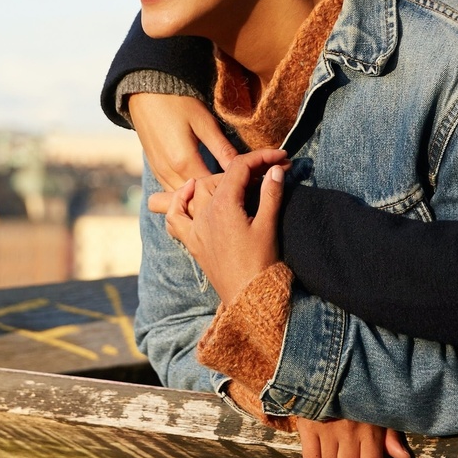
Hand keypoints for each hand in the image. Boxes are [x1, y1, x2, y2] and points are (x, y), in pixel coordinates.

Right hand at [129, 93, 238, 204]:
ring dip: (200, 200)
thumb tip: (243, 168)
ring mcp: (159, 173)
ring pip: (182, 201)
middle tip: (236, 193)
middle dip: (216, 200)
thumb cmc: (177, 103)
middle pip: (195, 201)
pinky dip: (187, 195)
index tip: (246, 186)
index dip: (230, 191)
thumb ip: (222, 149)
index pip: (211, 191)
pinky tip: (201, 189)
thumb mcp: (204, 123)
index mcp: (184, 162)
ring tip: (220, 193)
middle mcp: (169, 173)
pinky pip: (172, 191)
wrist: (144, 92)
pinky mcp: (156, 170)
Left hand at [164, 151, 289, 301]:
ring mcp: (195, 228)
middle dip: (246, 170)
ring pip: (198, 192)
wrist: (249, 299)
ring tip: (241, 182)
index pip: (239, 168)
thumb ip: (271, 194)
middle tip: (271, 173)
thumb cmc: (261, 265)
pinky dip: (179, 203)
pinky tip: (189, 193)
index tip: (281, 158)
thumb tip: (275, 168)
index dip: (262, 157)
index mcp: (223, 206)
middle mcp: (204, 214)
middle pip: (220, 177)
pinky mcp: (193, 243)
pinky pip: (175, 218)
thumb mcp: (269, 226)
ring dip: (217, 181)